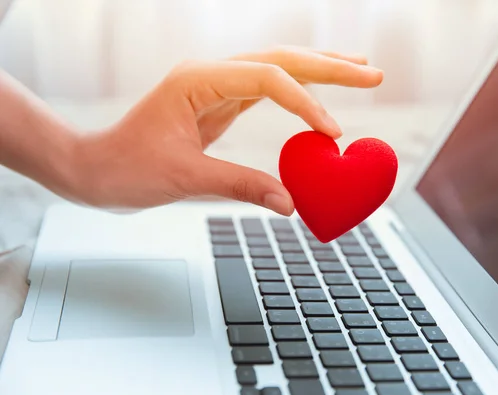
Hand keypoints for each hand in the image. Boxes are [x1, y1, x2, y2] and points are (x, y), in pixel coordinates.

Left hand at [69, 47, 382, 214]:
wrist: (95, 167)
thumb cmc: (126, 168)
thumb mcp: (184, 179)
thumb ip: (241, 186)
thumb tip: (291, 203)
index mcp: (197, 81)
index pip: (267, 79)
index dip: (306, 104)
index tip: (332, 134)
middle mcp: (209, 74)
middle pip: (281, 58)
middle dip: (330, 66)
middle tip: (373, 74)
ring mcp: (215, 85)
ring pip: (278, 66)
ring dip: (320, 69)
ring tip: (360, 71)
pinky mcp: (219, 101)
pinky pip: (268, 88)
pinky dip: (300, 89)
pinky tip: (321, 90)